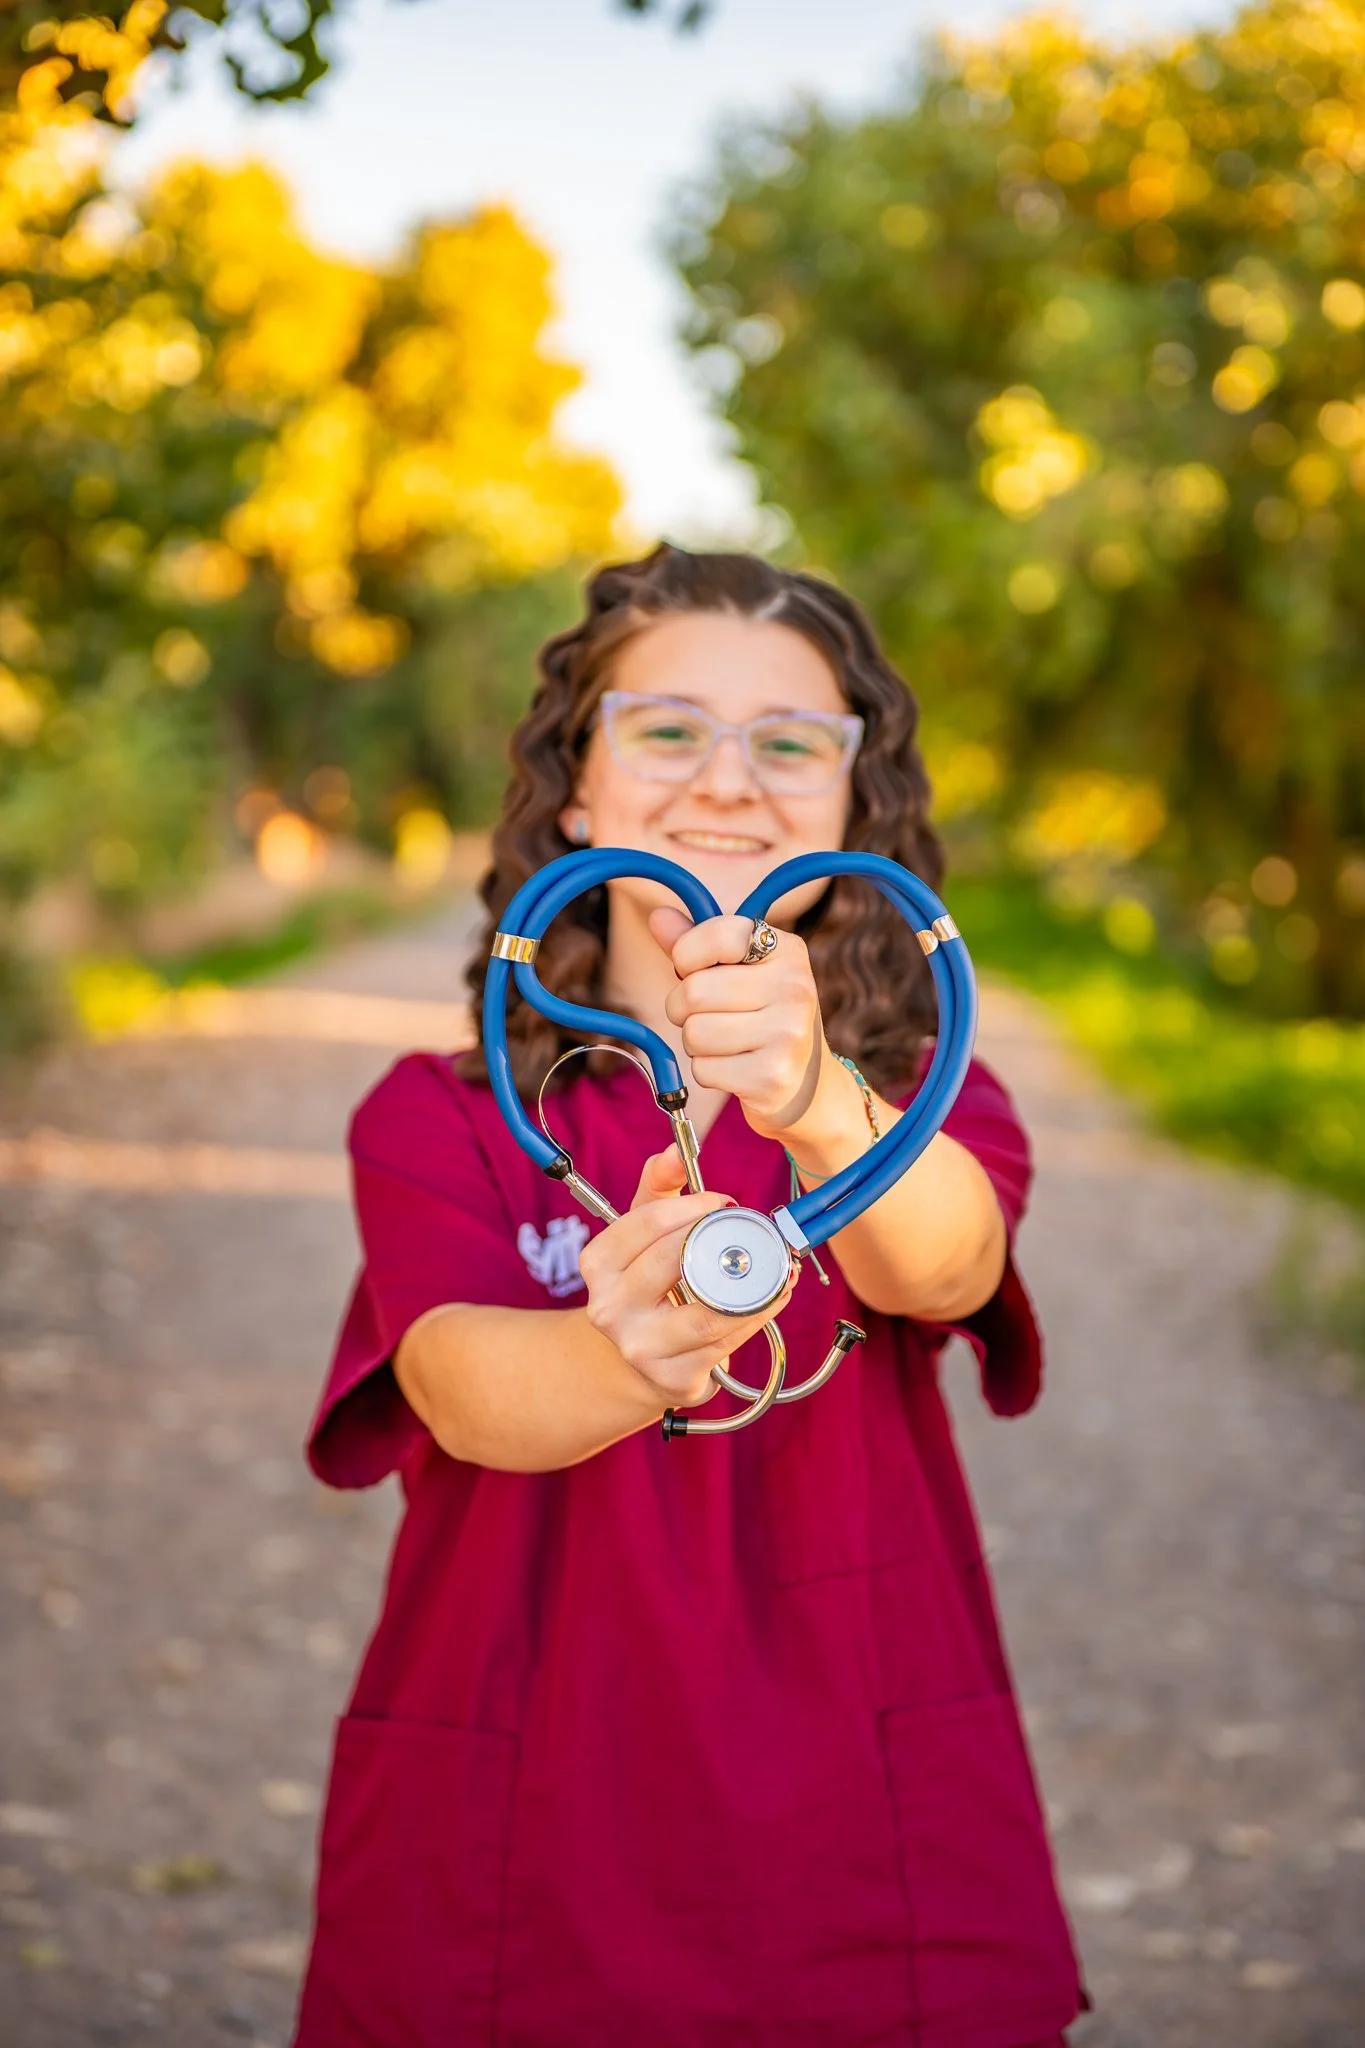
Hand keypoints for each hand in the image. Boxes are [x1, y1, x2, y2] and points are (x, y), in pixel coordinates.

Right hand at [577, 1144, 792, 1409]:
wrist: (636, 1358)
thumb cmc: (647, 1282)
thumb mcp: (642, 1232)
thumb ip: (658, 1186)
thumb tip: (672, 1149)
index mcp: (598, 1265)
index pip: (647, 1223)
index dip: (693, 1207)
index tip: (723, 1202)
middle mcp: (610, 1309)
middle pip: (675, 1262)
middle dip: (724, 1240)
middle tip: (754, 1232)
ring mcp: (640, 1348)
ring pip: (708, 1312)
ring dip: (755, 1286)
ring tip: (779, 1268)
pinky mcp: (673, 1379)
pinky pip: (726, 1342)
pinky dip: (756, 1317)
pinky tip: (771, 1299)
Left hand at [651, 907, 826, 1141]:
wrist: (808, 1084)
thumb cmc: (762, 1017)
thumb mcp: (739, 972)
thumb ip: (696, 943)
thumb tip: (657, 916)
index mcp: (788, 950)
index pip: (718, 935)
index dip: (688, 955)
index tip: (695, 969)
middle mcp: (795, 987)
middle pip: (694, 991)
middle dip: (683, 1008)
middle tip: (708, 1016)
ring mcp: (788, 1034)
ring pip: (694, 1032)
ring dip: (696, 1043)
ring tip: (725, 1044)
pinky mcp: (772, 1076)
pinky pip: (702, 1069)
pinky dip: (707, 1072)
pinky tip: (735, 1069)